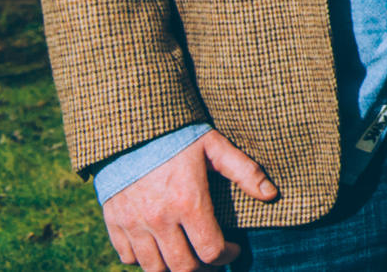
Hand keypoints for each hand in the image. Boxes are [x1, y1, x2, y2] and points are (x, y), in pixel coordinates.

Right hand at [103, 130, 275, 270]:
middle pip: (183, 267)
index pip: (210, 251)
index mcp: (188, 202)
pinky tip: (159, 246)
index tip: (233, 248)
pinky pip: (128, 257)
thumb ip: (244, 171)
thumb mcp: (215, 146)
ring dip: (173, 267)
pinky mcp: (114, 222)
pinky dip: (144, 259)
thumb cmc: (178, 136)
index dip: (227, 255)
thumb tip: (271, 194)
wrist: (131, 128)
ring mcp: (134, 223)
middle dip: (202, 267)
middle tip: (211, 257)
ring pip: (154, 268)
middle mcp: (159, 219)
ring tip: (187, 256)